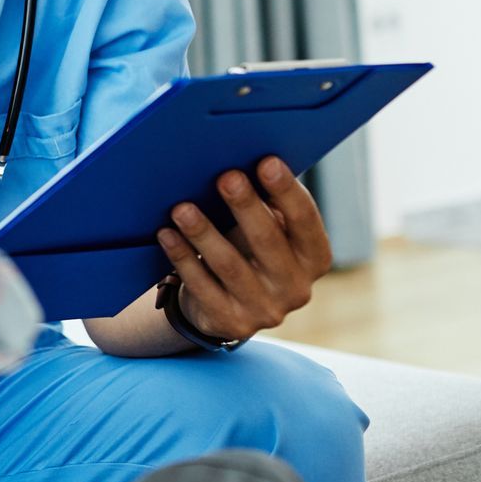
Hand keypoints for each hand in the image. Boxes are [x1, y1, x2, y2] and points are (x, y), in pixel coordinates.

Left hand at [155, 156, 331, 342]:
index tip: (266, 161)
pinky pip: (202, 287)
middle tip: (226, 176)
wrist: (224, 306)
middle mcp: (296, 287)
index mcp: (314, 257)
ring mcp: (265, 309)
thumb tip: (242, 158)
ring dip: (204, 233)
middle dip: (246, 207)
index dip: (287, 192)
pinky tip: (166, 234)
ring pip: (230, 266)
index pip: (305, 222)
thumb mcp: (266, 231)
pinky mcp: (232, 322)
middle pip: (268, 242)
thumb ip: (266, 205)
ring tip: (181, 208)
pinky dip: (182, 259)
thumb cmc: (248, 251)